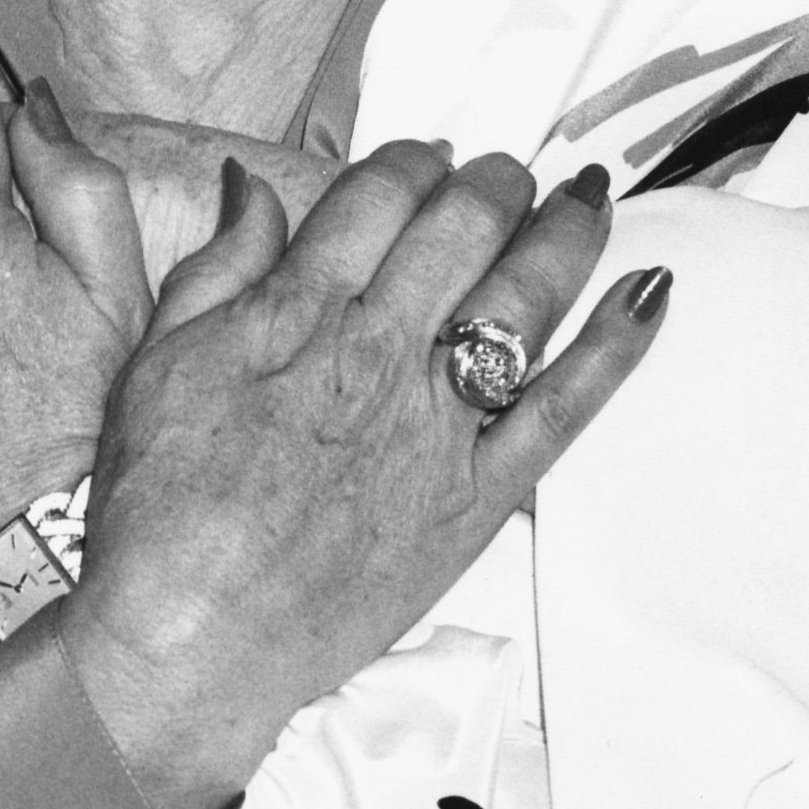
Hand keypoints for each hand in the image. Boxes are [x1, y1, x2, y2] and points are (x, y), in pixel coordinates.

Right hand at [59, 143, 670, 808]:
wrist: (185, 649)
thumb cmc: (158, 515)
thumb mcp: (158, 364)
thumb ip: (220, 265)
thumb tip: (257, 185)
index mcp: (298, 313)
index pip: (381, 193)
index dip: (416, 159)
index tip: (431, 158)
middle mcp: (377, 353)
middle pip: (464, 225)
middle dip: (496, 181)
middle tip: (509, 175)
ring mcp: (436, 426)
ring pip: (525, 295)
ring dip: (567, 229)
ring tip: (589, 195)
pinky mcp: (477, 498)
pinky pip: (565, 407)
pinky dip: (615, 345)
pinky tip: (650, 291)